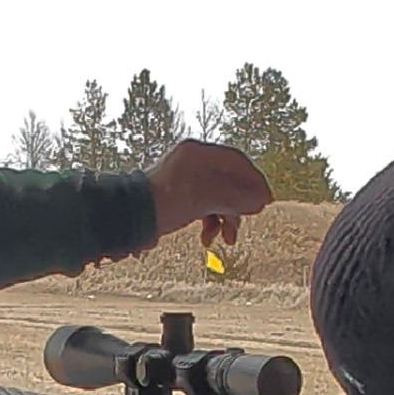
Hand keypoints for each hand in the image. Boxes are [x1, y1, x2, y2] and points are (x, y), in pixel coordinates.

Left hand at [147, 142, 271, 254]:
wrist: (128, 217)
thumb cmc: (164, 202)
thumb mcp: (205, 199)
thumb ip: (235, 198)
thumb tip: (260, 201)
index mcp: (198, 154)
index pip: (237, 162)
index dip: (254, 182)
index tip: (265, 202)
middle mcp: (192, 162)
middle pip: (228, 181)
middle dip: (238, 206)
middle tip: (243, 224)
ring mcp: (184, 178)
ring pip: (217, 196)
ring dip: (225, 218)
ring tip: (227, 240)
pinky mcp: (178, 195)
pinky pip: (203, 204)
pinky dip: (209, 221)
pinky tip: (207, 238)